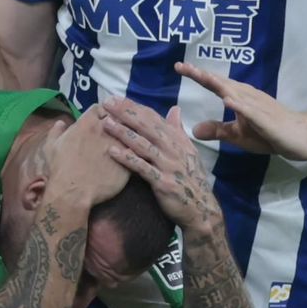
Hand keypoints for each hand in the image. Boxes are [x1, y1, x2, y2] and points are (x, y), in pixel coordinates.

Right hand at [46, 103, 129, 205]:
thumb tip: (60, 122)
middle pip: (118, 115)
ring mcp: (119, 142)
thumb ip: (56, 131)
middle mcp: (106, 128)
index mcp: (87, 122)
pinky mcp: (129, 157)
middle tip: (117, 127)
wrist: (74, 192)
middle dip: (118, 118)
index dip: (101, 112)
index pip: (100, 107)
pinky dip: (136, 149)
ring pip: (131, 130)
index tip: (101, 119)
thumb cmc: (60, 168)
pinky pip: (138, 148)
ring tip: (129, 138)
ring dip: (129, 133)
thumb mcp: (51, 147)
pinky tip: (135, 154)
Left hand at [102, 97, 223, 232]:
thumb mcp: (188, 151)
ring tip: (106, 123)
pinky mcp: (163, 182)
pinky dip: (127, 159)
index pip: (153, 118)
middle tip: (107, 103)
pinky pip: (142, 168)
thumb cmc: (190, 179)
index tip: (116, 99)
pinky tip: (112, 152)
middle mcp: (174, 149)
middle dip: (126, 113)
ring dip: (123, 133)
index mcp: (178, 139)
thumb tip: (175, 109)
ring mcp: (169, 165)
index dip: (134, 107)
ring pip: (143, 145)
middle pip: (147, 127)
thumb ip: (178, 130)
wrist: (201, 208)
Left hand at [177, 62, 306, 157]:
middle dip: (202, 75)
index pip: (215, 85)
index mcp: (239, 98)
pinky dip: (240, 106)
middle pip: (222, 83)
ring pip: (235, 93)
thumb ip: (218, 130)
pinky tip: (228, 101)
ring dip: (218, 84)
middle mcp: (247, 97)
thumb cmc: (270, 133)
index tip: (179, 67)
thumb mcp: (238, 134)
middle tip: (182, 66)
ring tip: (200, 75)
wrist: (302, 136)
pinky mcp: (267, 120)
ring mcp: (258, 107)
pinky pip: (252, 112)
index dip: (198, 76)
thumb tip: (194, 130)